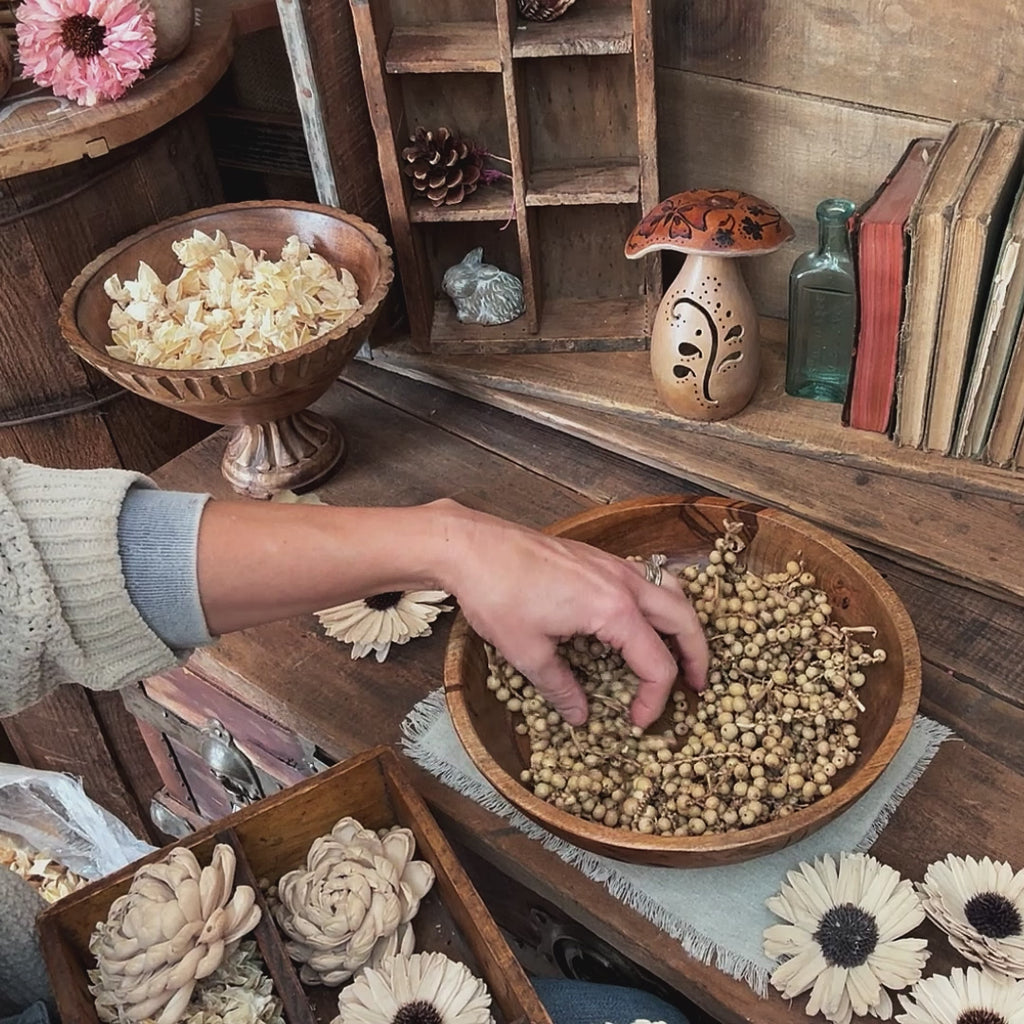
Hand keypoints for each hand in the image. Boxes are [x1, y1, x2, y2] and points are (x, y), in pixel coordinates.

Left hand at [434, 502, 708, 727]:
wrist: (474, 547)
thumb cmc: (499, 596)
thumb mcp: (528, 653)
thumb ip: (561, 687)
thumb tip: (580, 715)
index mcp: (614, 611)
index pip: (657, 664)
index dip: (655, 700)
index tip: (638, 722)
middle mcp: (625, 583)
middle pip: (684, 620)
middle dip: (697, 656)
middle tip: (696, 687)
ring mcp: (614, 565)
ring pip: (673, 591)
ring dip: (684, 624)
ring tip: (680, 651)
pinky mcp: (600, 557)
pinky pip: (649, 578)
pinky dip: (662, 602)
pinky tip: (643, 620)